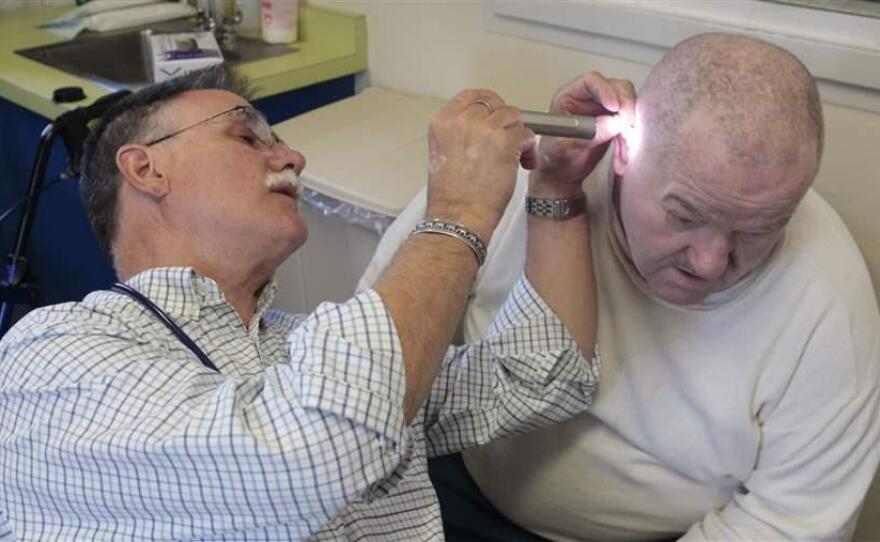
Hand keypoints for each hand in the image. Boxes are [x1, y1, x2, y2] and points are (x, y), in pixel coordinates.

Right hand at [427, 89, 536, 242]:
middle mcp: (461, 121)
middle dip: (505, 120)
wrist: (458, 217)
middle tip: (509, 137)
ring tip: (517, 155)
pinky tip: (523, 162)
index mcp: (442, 123)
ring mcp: (484, 129)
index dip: (488, 106)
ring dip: (518, 134)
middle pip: (493, 103)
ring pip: (512, 116)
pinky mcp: (505, 142)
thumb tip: (483, 128)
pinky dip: (528, 148)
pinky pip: (526, 134)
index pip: (470, 96)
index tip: (496, 117)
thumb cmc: (451, 196)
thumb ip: (460, 134)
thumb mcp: (443, 154)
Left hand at [532, 72, 635, 194]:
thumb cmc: (555, 159)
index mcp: (569, 97)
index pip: (591, 81)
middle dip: (626, 106)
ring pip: (628, 106)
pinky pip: (629, 125)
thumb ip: (588, 134)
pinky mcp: (614, 123)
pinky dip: (629, 140)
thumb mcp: (565, 147)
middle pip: (616, 88)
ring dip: (630, 128)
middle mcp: (588, 99)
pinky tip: (622, 157)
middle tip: (627, 125)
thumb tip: (613, 123)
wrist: (561, 175)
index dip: (606, 90)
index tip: (614, 107)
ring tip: (624, 150)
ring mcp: (603, 109)